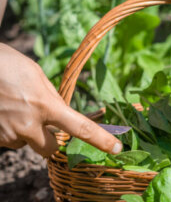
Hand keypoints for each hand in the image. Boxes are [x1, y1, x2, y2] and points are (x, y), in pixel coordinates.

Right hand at [0, 43, 121, 156]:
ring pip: (26, 144)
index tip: (116, 149)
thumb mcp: (37, 75)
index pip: (81, 129)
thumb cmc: (6, 64)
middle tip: (44, 124)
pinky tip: (4, 111)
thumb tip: (62, 112)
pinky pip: (9, 140)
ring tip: (14, 107)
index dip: (101, 140)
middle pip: (50, 150)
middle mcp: (27, 125)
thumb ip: (52, 98)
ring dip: (26, 132)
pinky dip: (10, 129)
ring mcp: (7, 134)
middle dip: (51, 142)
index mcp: (46, 106)